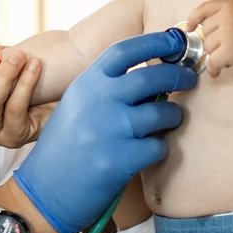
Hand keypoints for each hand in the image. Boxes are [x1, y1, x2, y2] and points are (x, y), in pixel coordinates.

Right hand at [12, 31, 196, 232]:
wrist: (43, 191)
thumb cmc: (64, 148)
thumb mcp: (77, 106)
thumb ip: (107, 88)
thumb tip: (154, 73)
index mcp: (85, 84)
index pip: (124, 50)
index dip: (155, 42)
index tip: (175, 41)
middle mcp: (97, 102)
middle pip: (152, 76)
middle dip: (178, 75)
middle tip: (189, 79)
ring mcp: (108, 131)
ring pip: (162, 112)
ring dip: (172, 116)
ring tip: (166, 122)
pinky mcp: (118, 161)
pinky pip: (158, 147)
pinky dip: (159, 149)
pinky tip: (148, 152)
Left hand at [187, 0, 232, 77]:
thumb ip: (225, 15)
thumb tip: (200, 26)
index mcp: (230, 5)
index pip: (205, 8)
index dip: (194, 18)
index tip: (190, 27)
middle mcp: (227, 16)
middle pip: (205, 32)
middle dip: (213, 42)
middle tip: (229, 47)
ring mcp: (228, 32)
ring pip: (208, 47)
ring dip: (216, 54)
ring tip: (232, 55)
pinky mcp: (230, 49)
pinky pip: (212, 61)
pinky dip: (213, 69)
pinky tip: (218, 71)